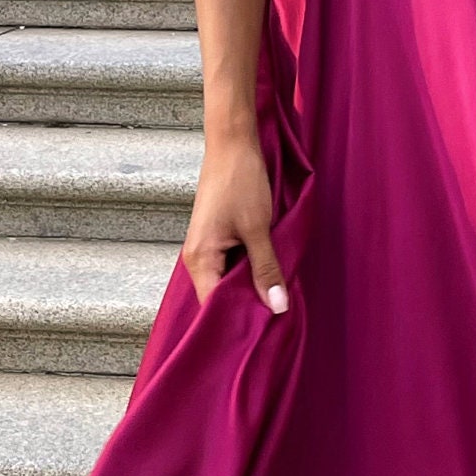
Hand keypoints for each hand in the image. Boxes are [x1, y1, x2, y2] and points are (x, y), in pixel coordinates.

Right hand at [182, 133, 289, 314]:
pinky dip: (249, 271)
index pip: (213, 307)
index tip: (265, 332)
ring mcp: (207, 249)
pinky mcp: (217, 239)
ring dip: (251, 287)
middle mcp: (198, 259)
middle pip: (220, 297)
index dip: (238, 321)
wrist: (233, 144)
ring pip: (229, 281)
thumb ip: (266, 270)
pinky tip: (269, 274)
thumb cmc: (241, 181)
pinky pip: (232, 266)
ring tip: (277, 297)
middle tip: (277, 316)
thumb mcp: (259, 228)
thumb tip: (277, 308)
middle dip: (247, 306)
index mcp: (200, 260)